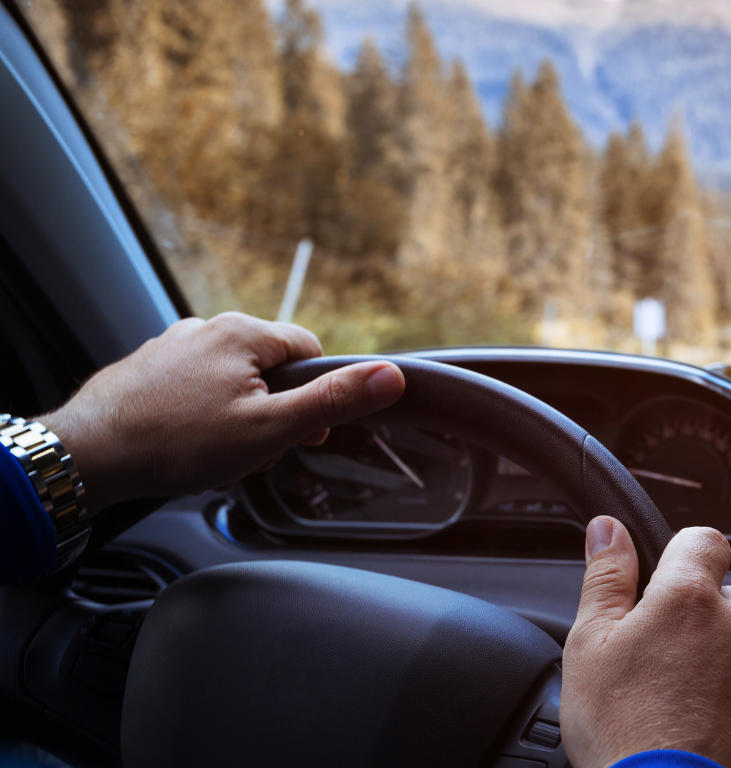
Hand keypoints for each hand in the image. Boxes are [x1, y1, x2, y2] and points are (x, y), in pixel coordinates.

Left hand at [39, 312, 404, 512]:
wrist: (87, 456)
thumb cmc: (175, 444)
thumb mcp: (270, 429)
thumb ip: (332, 401)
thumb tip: (391, 376)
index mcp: (243, 333)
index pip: (310, 352)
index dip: (315, 398)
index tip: (301, 432)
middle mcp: (206, 328)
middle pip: (271, 370)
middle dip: (271, 413)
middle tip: (253, 451)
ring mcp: (172, 347)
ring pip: (232, 384)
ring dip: (236, 419)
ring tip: (214, 455)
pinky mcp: (147, 370)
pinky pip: (195, 391)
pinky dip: (200, 419)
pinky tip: (185, 447)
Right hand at [561, 518, 730, 767]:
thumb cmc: (622, 732)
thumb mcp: (589, 646)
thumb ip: (605, 578)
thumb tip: (609, 530)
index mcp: (689, 600)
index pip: (704, 541)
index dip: (684, 555)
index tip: (666, 581)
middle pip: (727, 600)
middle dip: (700, 620)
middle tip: (662, 661)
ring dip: (723, 665)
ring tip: (682, 705)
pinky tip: (707, 730)